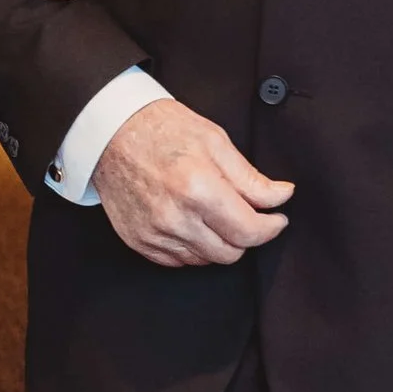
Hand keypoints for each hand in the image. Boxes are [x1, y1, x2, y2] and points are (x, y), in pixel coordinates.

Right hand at [91, 98, 292, 268]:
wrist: (111, 132)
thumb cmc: (162, 130)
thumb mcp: (215, 141)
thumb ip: (251, 178)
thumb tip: (282, 197)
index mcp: (198, 187)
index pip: (249, 231)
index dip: (271, 228)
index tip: (277, 219)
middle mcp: (175, 216)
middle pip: (230, 253)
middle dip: (246, 236)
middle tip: (246, 214)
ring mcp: (154, 233)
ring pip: (206, 260)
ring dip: (219, 242)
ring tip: (214, 215)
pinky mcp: (140, 241)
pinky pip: (179, 261)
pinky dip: (193, 247)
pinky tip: (192, 222)